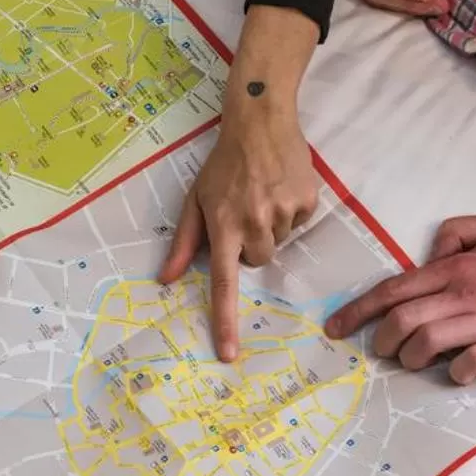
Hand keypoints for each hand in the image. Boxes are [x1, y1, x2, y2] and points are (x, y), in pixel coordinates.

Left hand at [159, 8, 320, 361]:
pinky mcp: (308, 201)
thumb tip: (166, 279)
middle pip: (257, 261)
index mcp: (224, 224)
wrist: (260, 120)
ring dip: (271, 226)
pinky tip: (282, 186)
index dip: (225, 320)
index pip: (224, 282)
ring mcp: (284, 211)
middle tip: (245, 212)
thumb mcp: (195, 199)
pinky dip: (291, 211)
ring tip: (263, 193)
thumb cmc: (223, 163)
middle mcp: (254, 221)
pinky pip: (299, 224)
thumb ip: (184, 241)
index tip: (230, 354)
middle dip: (250, 244)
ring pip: (279, 243)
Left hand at [324, 214, 475, 382]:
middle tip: (380, 350)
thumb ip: (458, 230)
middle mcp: (464, 295)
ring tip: (415, 360)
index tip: (336, 328)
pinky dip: (455, 372)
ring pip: (427, 343)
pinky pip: (468, 365)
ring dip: (411, 358)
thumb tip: (430, 251)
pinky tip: (458, 371)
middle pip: (403, 320)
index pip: (394, 289)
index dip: (358, 310)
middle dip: (380, 340)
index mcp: (456, 267)